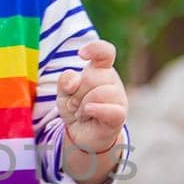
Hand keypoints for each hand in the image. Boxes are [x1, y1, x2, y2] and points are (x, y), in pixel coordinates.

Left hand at [56, 39, 128, 154]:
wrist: (81, 134)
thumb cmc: (75, 108)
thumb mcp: (64, 92)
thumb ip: (66, 81)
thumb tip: (74, 82)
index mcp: (100, 69)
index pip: (105, 52)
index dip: (95, 49)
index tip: (81, 55)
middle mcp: (112, 81)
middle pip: (92, 76)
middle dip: (77, 92)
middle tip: (75, 104)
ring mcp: (119, 98)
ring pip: (99, 93)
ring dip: (82, 106)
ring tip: (82, 114)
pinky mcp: (120, 115)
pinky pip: (110, 109)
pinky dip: (95, 110)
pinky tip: (88, 113)